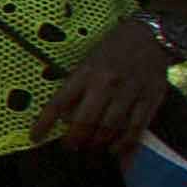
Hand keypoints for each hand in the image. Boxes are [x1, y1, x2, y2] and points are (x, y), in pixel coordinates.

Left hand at [30, 16, 173, 154]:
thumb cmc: (114, 48)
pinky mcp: (151, 99)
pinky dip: (124, 145)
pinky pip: (136, 129)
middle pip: (86, 121)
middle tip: (70, 147)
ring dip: (97, 144)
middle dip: (74, 139)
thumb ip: (76, 87)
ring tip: (90, 149)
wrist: (152, 35)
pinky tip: (115, 151)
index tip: (35, 137)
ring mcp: (130, 92)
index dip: (45, 123)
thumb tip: (63, 117)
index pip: (59, 102)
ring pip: (110, 128)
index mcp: (86, 71)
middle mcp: (107, 83)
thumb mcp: (88, 61)